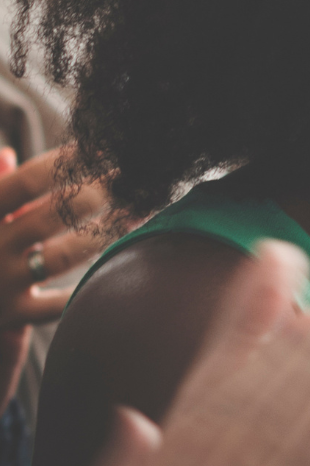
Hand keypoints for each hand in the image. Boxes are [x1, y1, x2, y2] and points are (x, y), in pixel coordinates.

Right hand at [0, 148, 115, 406]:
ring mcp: (2, 282)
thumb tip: (6, 153)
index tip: (104, 150)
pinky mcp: (14, 315)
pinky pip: (57, 304)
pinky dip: (84, 289)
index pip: (25, 182)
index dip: (64, 164)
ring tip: (139, 214)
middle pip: (50, 216)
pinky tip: (118, 271)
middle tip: (135, 179)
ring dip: (104, 235)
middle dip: (96, 195)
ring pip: (61, 257)